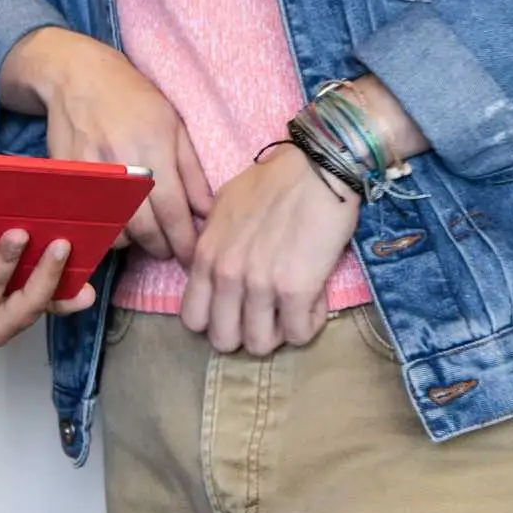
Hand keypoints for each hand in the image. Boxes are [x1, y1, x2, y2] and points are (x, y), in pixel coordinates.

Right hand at [1, 29, 211, 262]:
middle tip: (170, 252)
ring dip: (134, 242)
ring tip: (146, 238)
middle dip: (162, 247)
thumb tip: (207, 211)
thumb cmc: (134, 98)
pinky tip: (118, 224)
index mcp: (155, 146)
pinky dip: (105, 228)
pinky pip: (88, 217)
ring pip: (115, 227)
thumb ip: (191, 171)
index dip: (184, 239)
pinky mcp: (67, 175)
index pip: (173, 209)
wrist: (78, 75)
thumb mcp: (174, 125)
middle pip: (145, 226)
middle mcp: (124, 160)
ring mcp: (92, 170)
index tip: (192, 257)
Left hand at [181, 146, 360, 355]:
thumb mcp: (225, 206)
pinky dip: (309, 324)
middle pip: (224, 341)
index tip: (238, 309)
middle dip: (247, 332)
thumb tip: (217, 266)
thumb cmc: (275, 180)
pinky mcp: (296, 289)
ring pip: (260, 345)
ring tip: (294, 307)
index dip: (217, 320)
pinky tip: (315, 300)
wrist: (318, 166)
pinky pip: (299, 334)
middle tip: (269, 313)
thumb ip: (215, 242)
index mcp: (206, 255)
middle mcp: (227, 274)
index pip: (193, 319)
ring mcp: (260, 284)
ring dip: (279, 332)